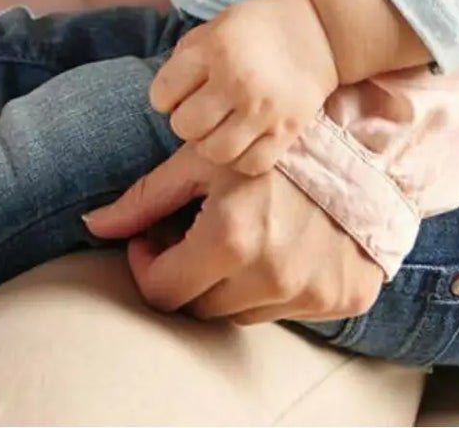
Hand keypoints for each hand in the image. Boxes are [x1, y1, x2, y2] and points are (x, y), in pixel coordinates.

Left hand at [85, 145, 383, 324]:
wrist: (365, 144)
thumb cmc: (269, 144)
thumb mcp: (202, 159)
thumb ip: (145, 198)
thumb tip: (93, 226)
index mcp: (230, 237)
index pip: (162, 291)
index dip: (147, 264)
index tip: (153, 238)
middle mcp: (271, 274)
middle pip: (198, 307)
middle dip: (185, 271)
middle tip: (193, 229)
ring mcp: (308, 292)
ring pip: (239, 313)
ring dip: (227, 282)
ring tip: (237, 231)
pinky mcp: (340, 300)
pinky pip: (284, 310)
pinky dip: (271, 285)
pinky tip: (279, 241)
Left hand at [147, 0, 338, 174]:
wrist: (320, 32)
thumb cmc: (261, 26)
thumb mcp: (218, 24)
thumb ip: (189, 53)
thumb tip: (166, 91)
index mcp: (214, 49)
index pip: (163, 92)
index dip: (164, 97)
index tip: (176, 95)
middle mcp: (236, 81)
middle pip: (185, 126)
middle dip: (186, 123)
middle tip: (200, 113)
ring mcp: (263, 110)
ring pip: (214, 152)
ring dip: (210, 145)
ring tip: (219, 130)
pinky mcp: (286, 132)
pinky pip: (250, 163)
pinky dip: (240, 159)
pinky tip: (242, 142)